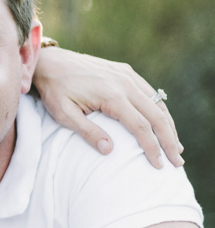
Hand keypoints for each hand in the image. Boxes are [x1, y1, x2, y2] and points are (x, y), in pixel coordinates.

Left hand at [33, 46, 181, 167]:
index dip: (152, 147)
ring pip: (157, 103)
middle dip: (169, 140)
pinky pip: (149, 92)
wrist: (50, 62)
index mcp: (111, 95)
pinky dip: (159, 110)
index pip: (140, 126)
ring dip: (168, 125)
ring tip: (175, 147)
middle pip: (156, 115)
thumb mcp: (64, 114)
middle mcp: (124, 83)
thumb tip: (110, 151)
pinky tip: (162, 124)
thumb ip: (87, 131)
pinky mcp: (125, 71)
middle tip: (177, 162)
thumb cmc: (54, 91)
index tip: (158, 165)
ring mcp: (127, 75)